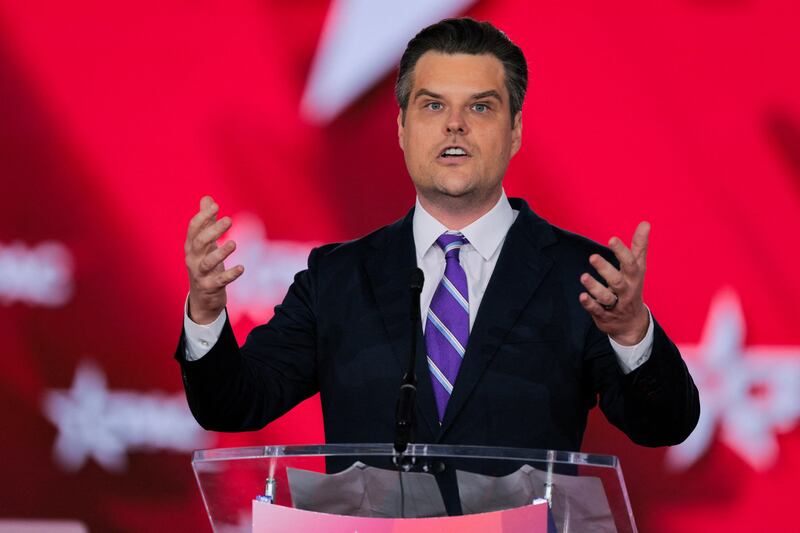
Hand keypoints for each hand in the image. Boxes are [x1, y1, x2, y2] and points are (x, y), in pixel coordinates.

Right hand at [184, 196, 243, 323]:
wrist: (202, 298)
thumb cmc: (204, 264)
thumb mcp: (205, 243)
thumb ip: (206, 221)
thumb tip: (207, 198)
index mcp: (191, 246)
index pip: (193, 228)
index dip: (203, 216)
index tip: (215, 205)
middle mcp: (192, 259)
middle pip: (199, 242)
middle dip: (212, 231)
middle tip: (228, 220)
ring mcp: (200, 274)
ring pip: (207, 263)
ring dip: (221, 253)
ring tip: (233, 243)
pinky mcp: (210, 287)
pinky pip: (220, 281)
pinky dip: (230, 275)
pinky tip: (242, 268)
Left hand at [579, 221, 650, 344]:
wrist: (633, 324)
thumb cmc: (632, 288)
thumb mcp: (638, 268)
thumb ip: (639, 246)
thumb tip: (645, 223)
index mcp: (634, 277)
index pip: (630, 264)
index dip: (621, 251)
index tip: (611, 239)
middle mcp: (626, 291)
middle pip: (617, 281)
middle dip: (606, 269)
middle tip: (592, 257)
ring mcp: (615, 305)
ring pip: (606, 297)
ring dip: (595, 287)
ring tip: (583, 277)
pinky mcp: (604, 316)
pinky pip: (597, 311)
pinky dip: (590, 304)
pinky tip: (582, 296)